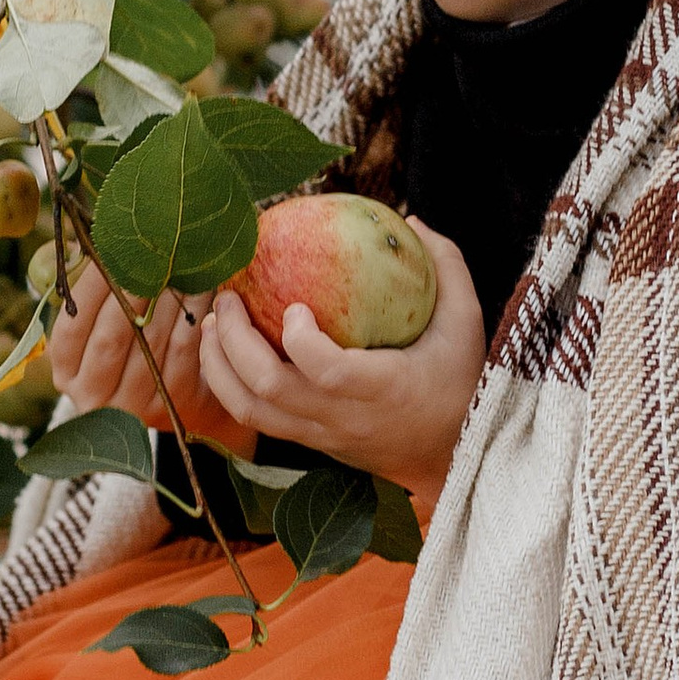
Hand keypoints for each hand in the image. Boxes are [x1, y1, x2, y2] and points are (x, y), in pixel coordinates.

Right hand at [46, 260, 250, 454]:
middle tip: (150, 252)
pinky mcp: (174, 403)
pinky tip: (202, 286)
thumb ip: (92, 292)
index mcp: (67, 371)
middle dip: (131, 290)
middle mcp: (93, 394)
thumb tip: (88, 244)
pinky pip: (184, 349)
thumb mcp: (101, 327)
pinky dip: (194, 314)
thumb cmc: (132, 348)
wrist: (177, 400)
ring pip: (150, 341)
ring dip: (167, 297)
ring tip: (180, 261)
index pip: (73, 326)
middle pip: (111, 337)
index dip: (90, 286)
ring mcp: (134, 404)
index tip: (109, 249)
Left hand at [192, 220, 486, 506]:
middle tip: (227, 297)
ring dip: (219, 365)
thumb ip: (447, 269)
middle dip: (235, 341)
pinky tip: (225, 347)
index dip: (300, 341)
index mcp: (382, 389)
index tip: (292, 305)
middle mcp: (343, 417)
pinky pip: (256, 417)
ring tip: (211, 321)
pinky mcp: (308, 441)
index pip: (328, 373)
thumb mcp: (467, 322)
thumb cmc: (459, 383)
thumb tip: (412, 221)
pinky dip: (230, 383)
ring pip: (251, 410)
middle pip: (269, 389)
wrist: (450, 458)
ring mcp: (320, 434)